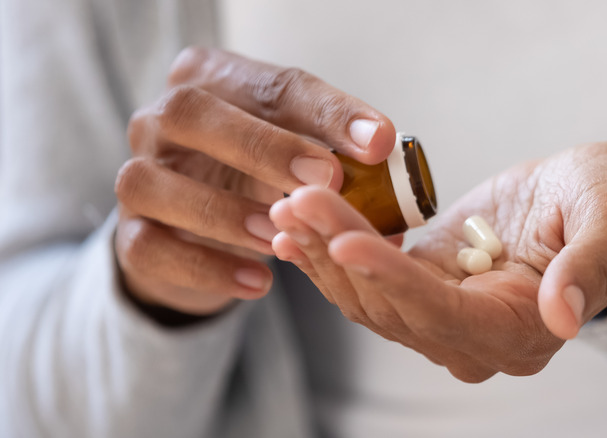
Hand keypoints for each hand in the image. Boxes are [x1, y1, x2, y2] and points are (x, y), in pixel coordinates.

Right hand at [113, 47, 395, 315]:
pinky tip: (259, 283)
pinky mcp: (130, 234)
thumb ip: (337, 164)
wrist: (198, 228)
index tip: (378, 144)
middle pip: (191, 114)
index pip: (270, 85)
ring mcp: (136, 176)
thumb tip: (392, 194)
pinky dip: (206, 267)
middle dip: (262, 147)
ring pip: (154, 183)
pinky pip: (151, 247)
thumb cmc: (255, 176)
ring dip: (225, 212)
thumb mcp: (296, 157)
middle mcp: (161, 119)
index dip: (326, 113)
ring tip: (280, 238)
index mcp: (212, 80)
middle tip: (323, 179)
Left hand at [269, 142, 606, 381]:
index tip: (346, 240)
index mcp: (521, 331)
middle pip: (391, 307)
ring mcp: (443, 318)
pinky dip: (331, 255)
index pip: (444, 314)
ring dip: (324, 254)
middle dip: (341, 253)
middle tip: (299, 201)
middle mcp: (475, 340)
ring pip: (368, 300)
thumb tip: (565, 318)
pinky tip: (297, 227)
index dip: (393, 280)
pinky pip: (367, 282)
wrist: (584, 202)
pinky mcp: (422, 289)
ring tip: (288, 207)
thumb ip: (591, 267)